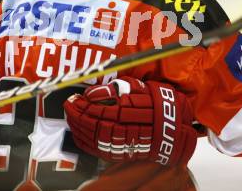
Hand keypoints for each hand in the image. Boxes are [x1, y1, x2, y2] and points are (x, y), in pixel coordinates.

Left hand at [63, 76, 196, 164]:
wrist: (173, 127)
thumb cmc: (155, 103)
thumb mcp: (137, 88)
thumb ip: (113, 90)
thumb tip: (90, 94)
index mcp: (127, 111)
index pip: (96, 109)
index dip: (81, 104)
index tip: (72, 98)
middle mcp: (123, 128)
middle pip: (91, 123)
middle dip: (76, 115)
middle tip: (68, 106)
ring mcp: (122, 143)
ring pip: (92, 137)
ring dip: (77, 127)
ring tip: (70, 117)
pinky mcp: (121, 152)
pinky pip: (98, 149)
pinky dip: (84, 142)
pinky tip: (77, 134)